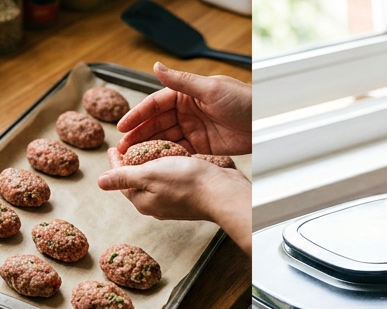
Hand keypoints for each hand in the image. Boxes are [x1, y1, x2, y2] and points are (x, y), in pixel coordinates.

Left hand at [99, 154, 240, 221]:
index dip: (115, 162)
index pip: (121, 180)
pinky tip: (171, 158)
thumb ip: (124, 178)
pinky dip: (167, 167)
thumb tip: (100, 182)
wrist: (222, 193)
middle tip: (127, 147)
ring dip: (150, 164)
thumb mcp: (149, 175)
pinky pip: (171, 180)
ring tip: (148, 149)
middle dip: (130, 164)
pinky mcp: (188, 196)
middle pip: (137, 181)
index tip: (113, 147)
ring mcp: (173, 201)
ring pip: (155, 180)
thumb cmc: (187, 183)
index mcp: (142, 201)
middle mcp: (156, 204)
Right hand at [116, 62, 250, 155]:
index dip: (138, 115)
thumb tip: (156, 67)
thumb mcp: (210, 88)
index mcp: (186, 93)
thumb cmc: (243, 100)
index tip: (122, 127)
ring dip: (148, 147)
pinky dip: (166, 156)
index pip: (155, 104)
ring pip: (165, 138)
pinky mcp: (201, 145)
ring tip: (132, 159)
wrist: (265, 122)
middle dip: (138, 135)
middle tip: (122, 149)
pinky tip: (153, 164)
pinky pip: (179, 151)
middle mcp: (186, 110)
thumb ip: (181, 81)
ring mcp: (193, 128)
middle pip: (156, 123)